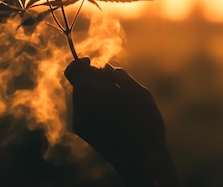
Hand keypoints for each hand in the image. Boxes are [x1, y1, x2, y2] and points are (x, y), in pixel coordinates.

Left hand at [65, 58, 177, 185]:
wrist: (140, 160)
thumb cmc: (146, 125)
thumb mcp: (141, 94)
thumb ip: (121, 77)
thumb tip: (106, 67)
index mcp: (97, 93)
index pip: (77, 70)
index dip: (83, 64)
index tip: (92, 63)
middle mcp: (82, 105)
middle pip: (80, 82)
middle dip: (93, 79)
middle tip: (113, 86)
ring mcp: (79, 119)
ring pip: (80, 95)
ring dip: (93, 92)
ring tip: (116, 103)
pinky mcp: (80, 129)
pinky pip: (82, 107)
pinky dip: (93, 105)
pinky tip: (110, 114)